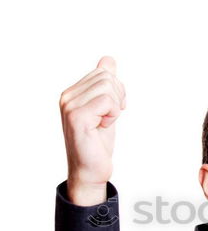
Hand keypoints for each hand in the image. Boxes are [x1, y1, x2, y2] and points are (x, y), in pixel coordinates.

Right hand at [59, 56, 125, 204]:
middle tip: (110, 118)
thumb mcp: (105, 109)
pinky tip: (103, 126)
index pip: (104, 72)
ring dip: (115, 108)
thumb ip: (105, 85)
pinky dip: (112, 114)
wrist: (91, 170)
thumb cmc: (97, 143)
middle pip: (107, 78)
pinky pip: (107, 101)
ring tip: (104, 123)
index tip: (112, 110)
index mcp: (72, 92)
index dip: (117, 91)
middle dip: (118, 97)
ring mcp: (70, 106)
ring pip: (108, 88)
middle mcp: (67, 96)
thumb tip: (108, 60)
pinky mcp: (78, 117)